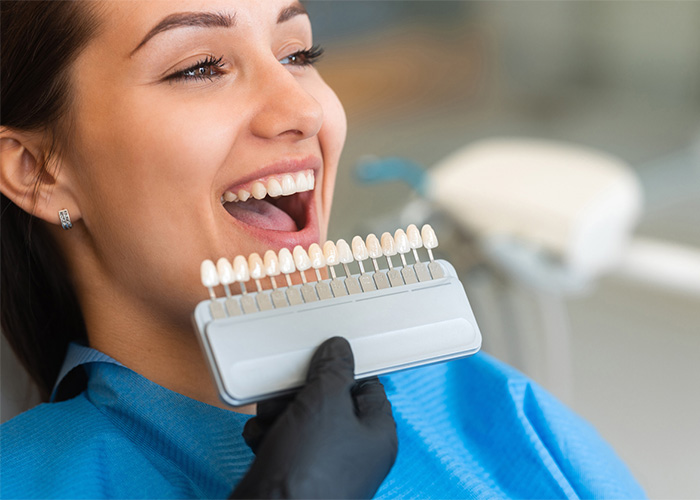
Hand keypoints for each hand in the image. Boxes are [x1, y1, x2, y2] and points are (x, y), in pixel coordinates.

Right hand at [230, 337, 397, 498]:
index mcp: (375, 435)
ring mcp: (321, 466)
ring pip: (300, 420)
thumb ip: (333, 369)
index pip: (367, 388)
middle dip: (300, 393)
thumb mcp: (326, 401)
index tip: (324, 356)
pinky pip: (281, 443)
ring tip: (271, 419)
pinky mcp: (292, 477)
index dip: (344, 370)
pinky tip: (262, 441)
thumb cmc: (310, 472)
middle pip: (328, 402)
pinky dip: (267, 437)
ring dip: (279, 413)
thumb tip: (338, 350)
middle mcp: (352, 453)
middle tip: (288, 391)